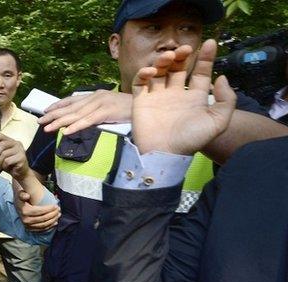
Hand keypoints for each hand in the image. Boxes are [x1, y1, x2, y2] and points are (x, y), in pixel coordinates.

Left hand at [0, 133, 29, 179]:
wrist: (20, 173)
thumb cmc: (9, 164)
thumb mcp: (1, 155)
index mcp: (10, 141)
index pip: (1, 135)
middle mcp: (16, 143)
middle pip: (2, 144)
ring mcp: (20, 150)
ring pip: (4, 154)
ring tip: (0, 166)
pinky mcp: (22, 158)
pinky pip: (8, 161)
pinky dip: (4, 166)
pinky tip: (6, 167)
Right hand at [14, 190, 59, 231]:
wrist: (18, 205)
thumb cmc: (22, 198)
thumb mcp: (21, 193)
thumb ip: (23, 194)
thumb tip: (27, 196)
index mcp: (25, 211)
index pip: (40, 211)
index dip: (49, 209)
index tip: (56, 206)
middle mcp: (26, 220)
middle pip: (43, 218)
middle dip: (53, 214)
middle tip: (58, 209)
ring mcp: (28, 226)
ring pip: (43, 225)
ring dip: (53, 220)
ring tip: (58, 215)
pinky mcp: (30, 229)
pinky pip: (42, 229)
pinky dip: (49, 226)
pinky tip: (55, 222)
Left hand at [39, 90, 132, 134]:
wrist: (147, 104)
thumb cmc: (129, 108)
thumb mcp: (109, 107)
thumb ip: (96, 111)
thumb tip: (82, 118)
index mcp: (95, 95)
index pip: (72, 100)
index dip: (58, 105)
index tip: (46, 111)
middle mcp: (95, 97)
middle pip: (70, 107)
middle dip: (53, 115)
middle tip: (40, 121)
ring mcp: (101, 103)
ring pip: (76, 115)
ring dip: (60, 122)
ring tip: (47, 128)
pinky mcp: (107, 112)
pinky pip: (88, 121)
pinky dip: (76, 127)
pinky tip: (66, 132)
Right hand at [131, 39, 236, 154]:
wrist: (164, 153)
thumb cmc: (191, 139)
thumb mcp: (218, 122)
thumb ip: (226, 100)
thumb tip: (222, 77)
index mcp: (195, 98)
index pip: (201, 73)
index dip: (206, 58)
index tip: (211, 43)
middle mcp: (176, 94)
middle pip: (178, 68)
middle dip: (181, 56)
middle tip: (183, 49)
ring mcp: (157, 97)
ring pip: (160, 71)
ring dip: (163, 60)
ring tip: (168, 57)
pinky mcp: (141, 101)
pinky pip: (140, 82)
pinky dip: (143, 73)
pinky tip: (151, 72)